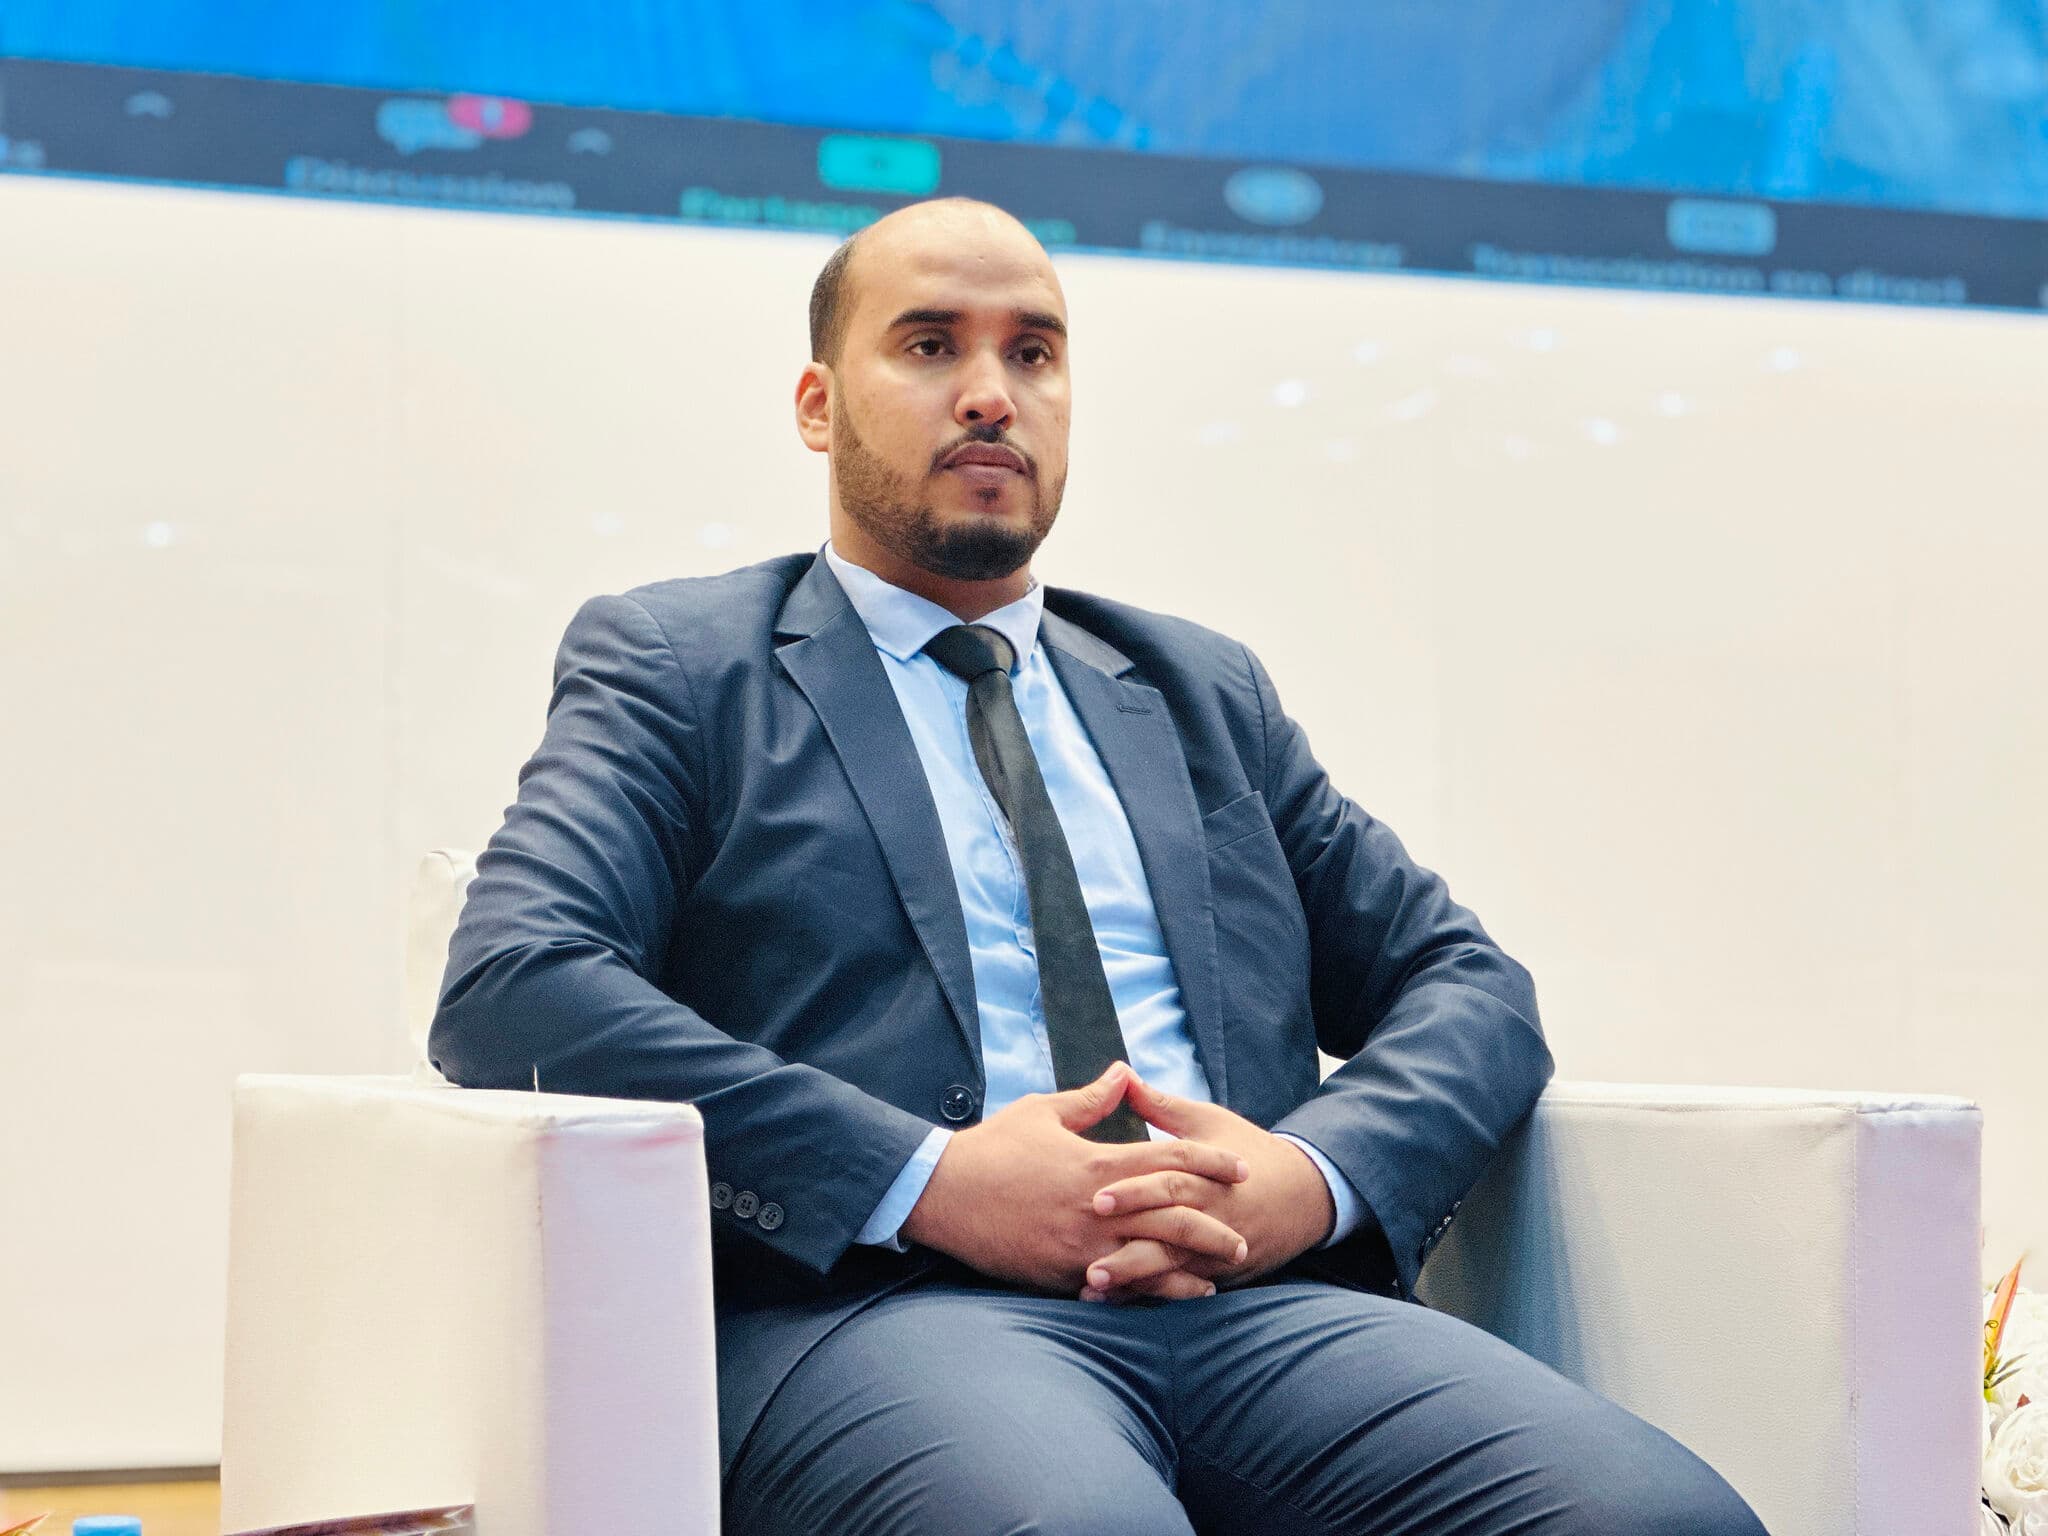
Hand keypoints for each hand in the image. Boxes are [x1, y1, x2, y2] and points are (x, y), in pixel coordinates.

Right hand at [899, 1062, 1253, 1294]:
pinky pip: (1115, 1287)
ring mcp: (1080, 1245)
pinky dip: (1147, 1293)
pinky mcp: (1061, 1273)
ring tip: (1219, 1275)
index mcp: (1097, 1162)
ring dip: (1189, 1267)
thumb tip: (1124, 1072)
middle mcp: (1096, 1207)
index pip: (1169, 1161)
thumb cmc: (993, 1148)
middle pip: (1172, 1217)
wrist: (942, 1194)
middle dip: (1214, 1226)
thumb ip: (1091, 1098)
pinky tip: (1166, 1298)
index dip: (1211, 1163)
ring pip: (1151, 1259)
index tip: (1242, 1168)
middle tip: (1244, 1233)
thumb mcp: (1042, 1112)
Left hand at [1077, 1073, 1335, 1302]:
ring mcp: (1217, 1249)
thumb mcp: (1209, 1122)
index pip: (1170, 1184)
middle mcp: (1213, 1216)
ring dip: (1132, 1278)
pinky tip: (1113, 1302)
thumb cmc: (1250, 1150)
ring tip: (1091, 1286)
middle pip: (1169, 1232)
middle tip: (1085, 1256)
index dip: (1135, 1191)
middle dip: (1128, 1246)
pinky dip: (1148, 1294)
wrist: (1307, 1196)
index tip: (1096, 1198)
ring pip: (1173, 1268)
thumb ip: (1162, 1105)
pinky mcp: (1218, 1272)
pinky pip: (1182, 1288)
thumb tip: (1122, 1074)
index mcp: (1209, 1176)